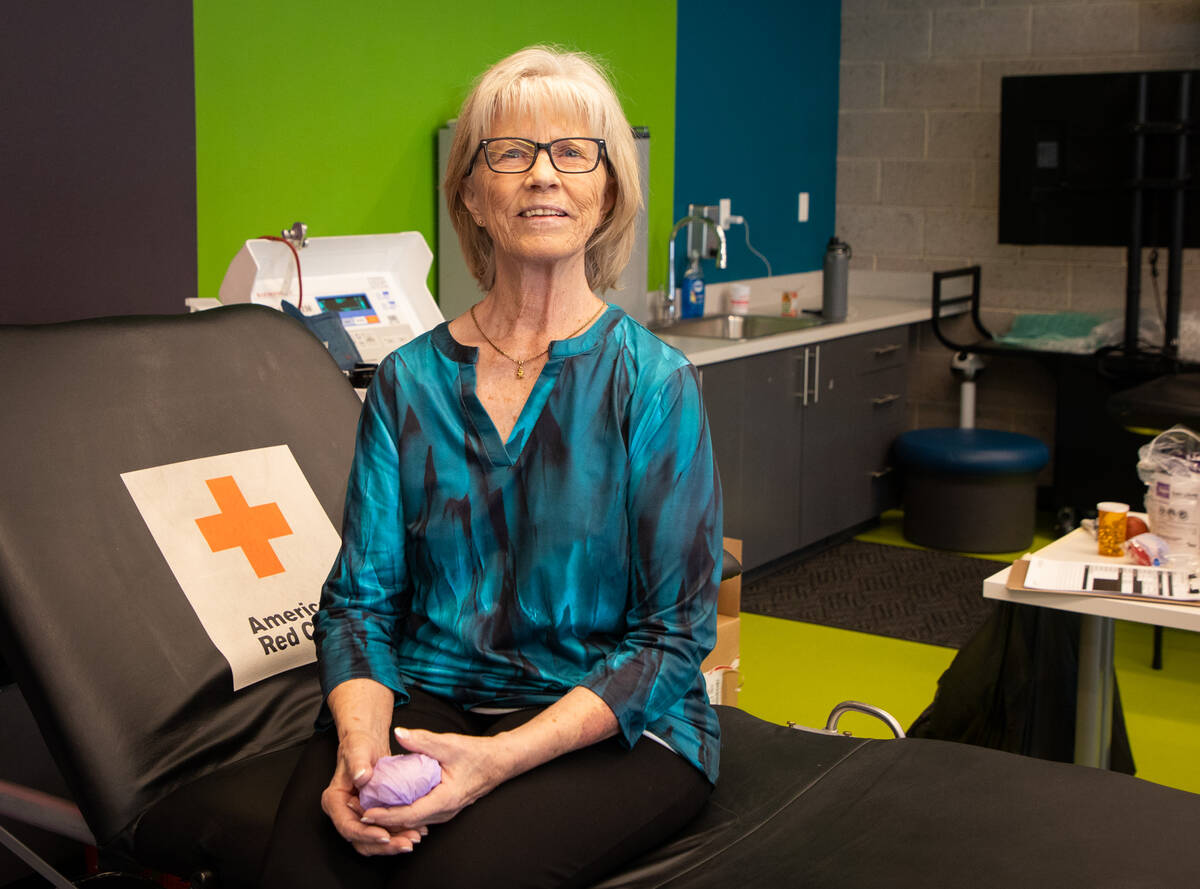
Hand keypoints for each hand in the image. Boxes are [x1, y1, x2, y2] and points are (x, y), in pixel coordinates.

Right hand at [320, 728, 426, 856]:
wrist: (367, 742)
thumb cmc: (359, 744)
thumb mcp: (358, 749)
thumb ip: (358, 763)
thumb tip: (361, 776)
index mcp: (334, 801)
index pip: (348, 826)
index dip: (366, 834)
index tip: (385, 835)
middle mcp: (344, 812)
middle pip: (360, 839)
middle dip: (384, 845)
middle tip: (406, 843)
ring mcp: (357, 814)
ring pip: (372, 839)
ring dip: (393, 843)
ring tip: (413, 839)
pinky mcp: (372, 814)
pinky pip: (383, 829)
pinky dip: (398, 833)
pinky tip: (416, 830)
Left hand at [358, 727, 514, 831]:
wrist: (498, 762)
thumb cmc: (476, 754)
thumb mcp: (449, 744)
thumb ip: (422, 740)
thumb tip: (399, 733)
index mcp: (445, 800)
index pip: (409, 814)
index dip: (386, 814)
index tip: (366, 811)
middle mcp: (444, 812)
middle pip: (408, 821)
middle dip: (384, 818)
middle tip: (359, 809)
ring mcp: (445, 812)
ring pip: (414, 820)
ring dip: (392, 815)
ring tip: (370, 806)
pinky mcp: (444, 808)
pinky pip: (420, 814)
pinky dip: (403, 811)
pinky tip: (391, 801)